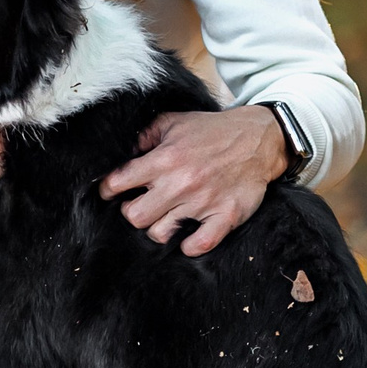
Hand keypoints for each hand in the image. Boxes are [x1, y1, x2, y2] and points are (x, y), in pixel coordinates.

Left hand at [98, 106, 286, 256]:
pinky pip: (199, 245)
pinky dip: (189, 245)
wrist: (258, 139)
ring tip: (164, 217)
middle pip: (134, 216)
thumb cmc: (212, 132)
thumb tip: (120, 151)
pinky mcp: (225, 216)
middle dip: (131, 212)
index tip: (111, 191)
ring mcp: (203, 202)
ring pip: (160, 233)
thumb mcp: (174, 122)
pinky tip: (187, 235)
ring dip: (158, 228)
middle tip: (141, 205)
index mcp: (164, 159)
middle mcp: (180, 183)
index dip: (108, 189)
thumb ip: (144, 135)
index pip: (118, 182)